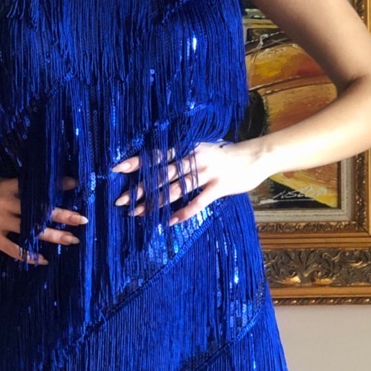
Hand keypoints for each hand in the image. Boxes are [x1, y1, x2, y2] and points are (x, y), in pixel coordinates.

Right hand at [0, 172, 87, 264]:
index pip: (36, 186)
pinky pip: (15, 249)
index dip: (56, 186)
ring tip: (72, 240)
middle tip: (82, 219)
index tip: (75, 185)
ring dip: (54, 236)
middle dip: (63, 215)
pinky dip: (30, 255)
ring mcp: (0, 222)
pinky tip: (44, 259)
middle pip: (40, 210)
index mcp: (8, 187)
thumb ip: (14, 185)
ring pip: (32, 230)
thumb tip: (38, 184)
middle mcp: (6, 204)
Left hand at [110, 140, 267, 224]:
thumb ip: (182, 156)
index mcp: (186, 148)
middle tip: (120, 201)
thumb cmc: (224, 154)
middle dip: (139, 189)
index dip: (136, 162)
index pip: (156, 155)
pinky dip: (183, 213)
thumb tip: (158, 165)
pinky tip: (170, 222)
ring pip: (175, 190)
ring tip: (138, 214)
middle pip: (160, 175)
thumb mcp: (201, 148)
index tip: (116, 169)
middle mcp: (193, 160)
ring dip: (155, 203)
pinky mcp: (219, 187)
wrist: (254, 156)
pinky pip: (198, 202)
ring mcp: (206, 174)